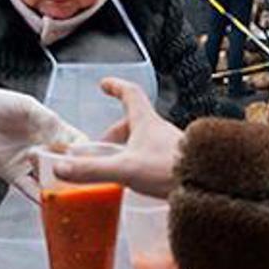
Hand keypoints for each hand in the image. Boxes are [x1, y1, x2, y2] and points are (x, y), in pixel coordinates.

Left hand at [0, 88, 85, 200]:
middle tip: (76, 179)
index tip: (88, 161)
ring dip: (58, 186)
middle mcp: (45, 148)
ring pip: (51, 180)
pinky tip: (47, 198)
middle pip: (67, 166)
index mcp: (54, 130)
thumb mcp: (29, 106)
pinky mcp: (15, 175)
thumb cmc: (0, 104)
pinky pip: (30, 189)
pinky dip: (39, 196)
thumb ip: (49, 123)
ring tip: (64, 190)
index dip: (85, 154)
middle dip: (73, 173)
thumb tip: (66, 143)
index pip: (78, 144)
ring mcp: (31, 163)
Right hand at [52, 78, 182, 198]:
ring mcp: (170, 146)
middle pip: (134, 122)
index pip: (130, 94)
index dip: (116, 87)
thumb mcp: (125, 169)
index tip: (105, 84)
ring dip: (128, 150)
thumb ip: (93, 171)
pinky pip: (154, 157)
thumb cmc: (170, 170)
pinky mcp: (177, 163)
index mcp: (146, 122)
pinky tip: (138, 181)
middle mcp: (159, 130)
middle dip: (115, 133)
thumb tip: (62, 168)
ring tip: (117, 168)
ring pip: (144, 141)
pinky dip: (141, 163)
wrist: (205, 184)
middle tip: (101, 150)